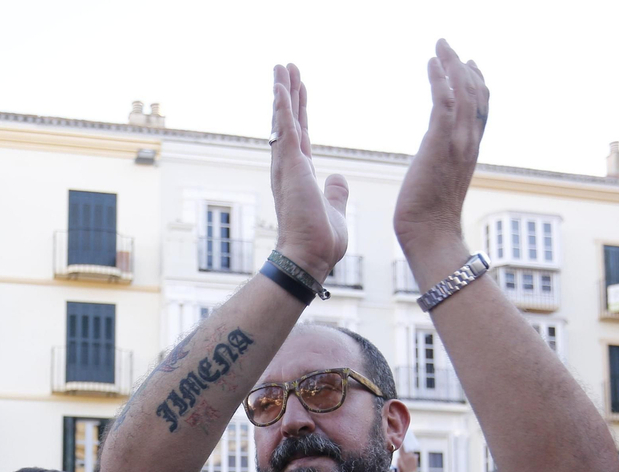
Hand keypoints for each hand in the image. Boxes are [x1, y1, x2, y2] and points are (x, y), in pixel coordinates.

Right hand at [269, 63, 347, 279]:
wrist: (309, 257)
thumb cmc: (320, 242)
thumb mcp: (335, 210)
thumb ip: (335, 192)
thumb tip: (337, 178)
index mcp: (301, 175)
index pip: (300, 135)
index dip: (299, 111)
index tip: (299, 90)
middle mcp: (289, 167)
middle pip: (289, 122)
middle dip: (289, 94)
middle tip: (287, 68)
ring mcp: (287, 165)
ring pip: (283, 120)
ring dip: (282, 92)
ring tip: (282, 67)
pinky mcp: (290, 166)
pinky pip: (285, 129)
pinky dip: (282, 107)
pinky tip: (281, 86)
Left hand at [394, 40, 487, 255]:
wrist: (430, 236)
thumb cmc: (428, 221)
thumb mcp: (438, 186)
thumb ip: (439, 169)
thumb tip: (431, 168)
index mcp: (469, 152)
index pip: (480, 110)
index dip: (478, 84)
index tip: (469, 65)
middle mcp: (468, 143)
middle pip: (476, 94)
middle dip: (464, 68)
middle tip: (451, 48)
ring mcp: (457, 142)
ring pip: (463, 92)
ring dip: (452, 65)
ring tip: (440, 46)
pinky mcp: (440, 143)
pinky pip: (444, 100)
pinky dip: (440, 78)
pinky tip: (431, 63)